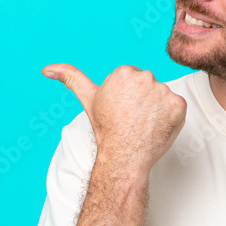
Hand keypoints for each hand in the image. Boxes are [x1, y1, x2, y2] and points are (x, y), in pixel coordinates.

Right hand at [42, 64, 186, 176]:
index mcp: (124, 72)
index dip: (126, 96)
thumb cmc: (106, 129)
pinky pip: (177, 106)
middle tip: (132, 118)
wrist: (123, 156)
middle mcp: (145, 77)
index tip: (121, 109)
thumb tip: (47, 69)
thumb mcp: (88, 99)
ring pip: (162, 95)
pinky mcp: (179, 105)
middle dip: (142, 99)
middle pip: (147, 84)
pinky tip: (157, 126)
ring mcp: (164, 92)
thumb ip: (70, 78)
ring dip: (156, 108)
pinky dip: (170, 117)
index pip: (132, 78)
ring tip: (144, 124)